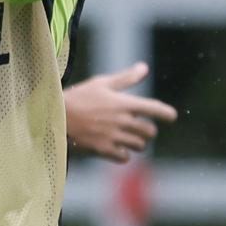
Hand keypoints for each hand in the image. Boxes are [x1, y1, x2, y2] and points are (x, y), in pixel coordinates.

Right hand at [64, 62, 178, 162]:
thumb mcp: (101, 83)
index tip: (171, 116)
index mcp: (123, 103)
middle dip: (147, 130)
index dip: (166, 113)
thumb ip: (126, 78)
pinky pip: (125, 157)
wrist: (54, 117)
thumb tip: (144, 68)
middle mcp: (122, 121)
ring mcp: (113, 137)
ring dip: (136, 142)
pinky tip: (114, 147)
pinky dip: (123, 154)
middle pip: (150, 131)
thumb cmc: (78, 97)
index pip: (154, 108)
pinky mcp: (104, 150)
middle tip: (137, 127)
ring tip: (125, 137)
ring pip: (140, 145)